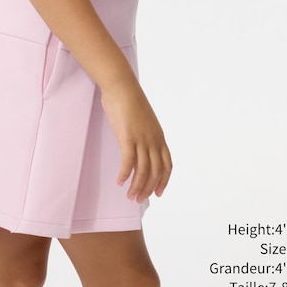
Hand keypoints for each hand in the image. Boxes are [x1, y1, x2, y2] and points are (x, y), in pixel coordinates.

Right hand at [101, 81, 171, 202]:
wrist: (122, 87)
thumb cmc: (130, 102)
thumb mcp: (143, 122)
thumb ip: (145, 136)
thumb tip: (139, 148)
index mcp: (159, 137)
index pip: (167, 165)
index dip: (164, 181)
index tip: (158, 193)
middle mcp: (154, 140)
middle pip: (156, 171)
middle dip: (149, 188)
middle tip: (139, 199)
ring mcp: (142, 139)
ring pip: (143, 170)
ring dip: (137, 186)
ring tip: (130, 196)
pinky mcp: (128, 137)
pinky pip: (128, 161)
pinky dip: (125, 174)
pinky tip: (119, 182)